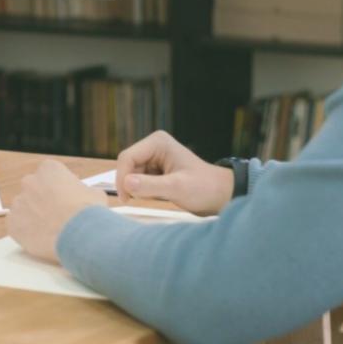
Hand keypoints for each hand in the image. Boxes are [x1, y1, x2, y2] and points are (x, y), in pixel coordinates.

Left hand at [7, 159, 106, 262]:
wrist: (79, 236)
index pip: (50, 172)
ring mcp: (19, 202)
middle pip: (34, 188)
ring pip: (24, 207)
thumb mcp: (95, 194)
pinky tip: (41, 237)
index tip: (65, 195)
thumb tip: (88, 196)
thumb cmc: (88, 214)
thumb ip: (85, 191)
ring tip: (51, 228)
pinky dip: (26, 230)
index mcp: (49, 169)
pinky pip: (17, 224)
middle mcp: (30, 182)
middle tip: (57, 213)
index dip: (59, 185)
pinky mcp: (12, 222)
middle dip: (43, 199)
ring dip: (34, 215)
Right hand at [115, 130, 233, 215]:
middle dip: (130, 183)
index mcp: (157, 142)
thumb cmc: (204, 188)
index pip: (127, 157)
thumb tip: (126, 183)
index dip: (122, 177)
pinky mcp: (154, 169)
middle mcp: (153, 146)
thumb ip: (150, 185)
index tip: (126, 198)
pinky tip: (157, 195)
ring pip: (131, 174)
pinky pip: (138, 180)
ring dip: (137, 188)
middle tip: (136, 200)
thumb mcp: (177, 188)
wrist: (220, 195)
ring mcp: (153, 157)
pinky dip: (142, 190)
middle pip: (127, 165)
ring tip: (157, 196)